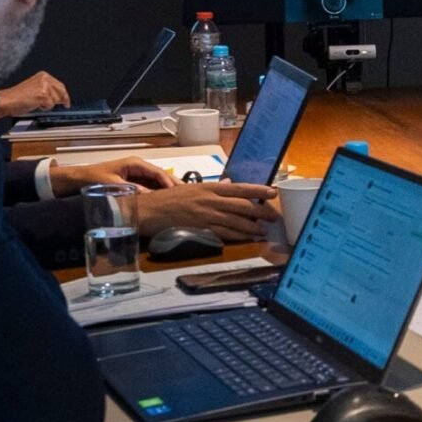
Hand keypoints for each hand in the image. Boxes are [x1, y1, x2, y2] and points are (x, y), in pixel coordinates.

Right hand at [0, 71, 69, 119]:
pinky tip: (35, 105)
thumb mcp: (34, 89)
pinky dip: (43, 108)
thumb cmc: (17, 97)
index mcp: (43, 75)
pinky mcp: (43, 95)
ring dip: (48, 105)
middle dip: (58, 100)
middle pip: (61, 92)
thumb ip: (47, 90)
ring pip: (56, 100)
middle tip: (55, 105)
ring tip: (36, 103)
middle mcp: (45, 79)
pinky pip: (50, 106)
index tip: (66, 101)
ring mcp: (44, 86)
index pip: (60, 85)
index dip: (64, 95)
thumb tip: (60, 98)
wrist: (7, 100)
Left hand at [49, 156, 177, 196]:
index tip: (179, 192)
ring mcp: (136, 175)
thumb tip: (148, 196)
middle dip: (173, 184)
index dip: (169, 181)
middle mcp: (138, 167)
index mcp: (135, 164)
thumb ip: (131, 190)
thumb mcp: (112, 184)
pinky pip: (150, 187)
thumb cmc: (93, 177)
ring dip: (167, 190)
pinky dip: (158, 193)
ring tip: (181, 199)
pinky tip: (165, 201)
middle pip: (161, 176)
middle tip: (188, 195)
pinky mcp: (133, 183)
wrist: (77, 179)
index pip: (158, 172)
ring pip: (157, 182)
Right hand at [138, 181, 279, 241]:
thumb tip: (230, 183)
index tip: (273, 192)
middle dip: (261, 212)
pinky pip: (224, 233)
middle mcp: (210, 199)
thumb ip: (213, 188)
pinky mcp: (201, 229)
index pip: (240, 188)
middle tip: (274, 217)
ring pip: (236, 220)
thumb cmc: (166, 199)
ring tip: (263, 231)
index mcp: (209, 187)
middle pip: (243, 205)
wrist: (147, 211)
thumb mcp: (192, 188)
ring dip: (252, 227)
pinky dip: (237, 236)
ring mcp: (206, 215)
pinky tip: (246, 238)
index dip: (258, 190)